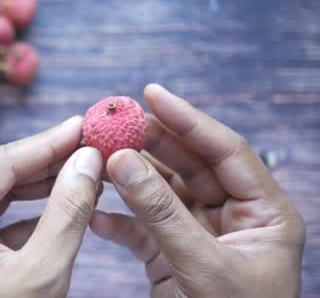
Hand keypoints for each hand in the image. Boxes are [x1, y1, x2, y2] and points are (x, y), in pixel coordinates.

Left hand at [0, 117, 103, 296]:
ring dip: (32, 183)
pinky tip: (55, 199)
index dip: (45, 143)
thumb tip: (89, 158)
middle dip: (41, 161)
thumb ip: (67, 210)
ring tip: (77, 168)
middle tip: (85, 142)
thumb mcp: (42, 274)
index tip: (82, 125)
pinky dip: (17, 211)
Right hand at [91, 84, 304, 296]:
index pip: (225, 151)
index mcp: (265, 214)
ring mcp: (199, 235)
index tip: (151, 94)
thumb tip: (121, 159)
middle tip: (114, 122)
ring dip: (128, 177)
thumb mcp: (202, 266)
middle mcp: (233, 218)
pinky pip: (142, 227)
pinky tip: (94, 213)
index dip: (188, 119)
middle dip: (150, 143)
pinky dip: (118, 219)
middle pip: (188, 165)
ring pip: (160, 192)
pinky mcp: (171, 255)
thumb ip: (160, 211)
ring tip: (95, 160)